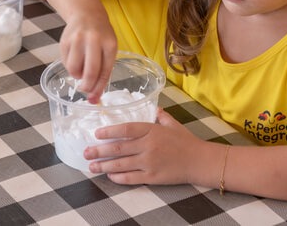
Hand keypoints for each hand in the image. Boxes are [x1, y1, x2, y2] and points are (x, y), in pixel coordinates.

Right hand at [59, 8, 117, 102]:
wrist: (86, 14)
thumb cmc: (101, 35)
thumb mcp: (109, 48)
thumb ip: (103, 71)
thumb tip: (93, 98)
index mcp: (110, 44)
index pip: (105, 71)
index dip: (99, 88)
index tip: (95, 98)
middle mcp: (94, 40)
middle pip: (90, 72)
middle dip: (87, 86)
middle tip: (85, 89)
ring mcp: (78, 40)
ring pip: (74, 69)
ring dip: (77, 76)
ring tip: (81, 69)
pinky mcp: (65, 41)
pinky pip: (65, 63)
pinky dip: (70, 67)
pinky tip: (75, 59)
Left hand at [84, 108, 203, 184]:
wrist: (199, 161)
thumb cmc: (186, 141)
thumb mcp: (173, 124)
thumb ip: (161, 116)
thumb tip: (153, 108)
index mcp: (152, 130)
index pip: (126, 129)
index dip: (109, 131)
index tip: (97, 133)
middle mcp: (148, 146)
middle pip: (118, 148)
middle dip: (99, 151)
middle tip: (86, 152)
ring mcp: (149, 162)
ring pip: (121, 164)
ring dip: (104, 166)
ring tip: (91, 166)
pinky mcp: (152, 177)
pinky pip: (130, 178)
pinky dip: (118, 177)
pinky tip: (109, 176)